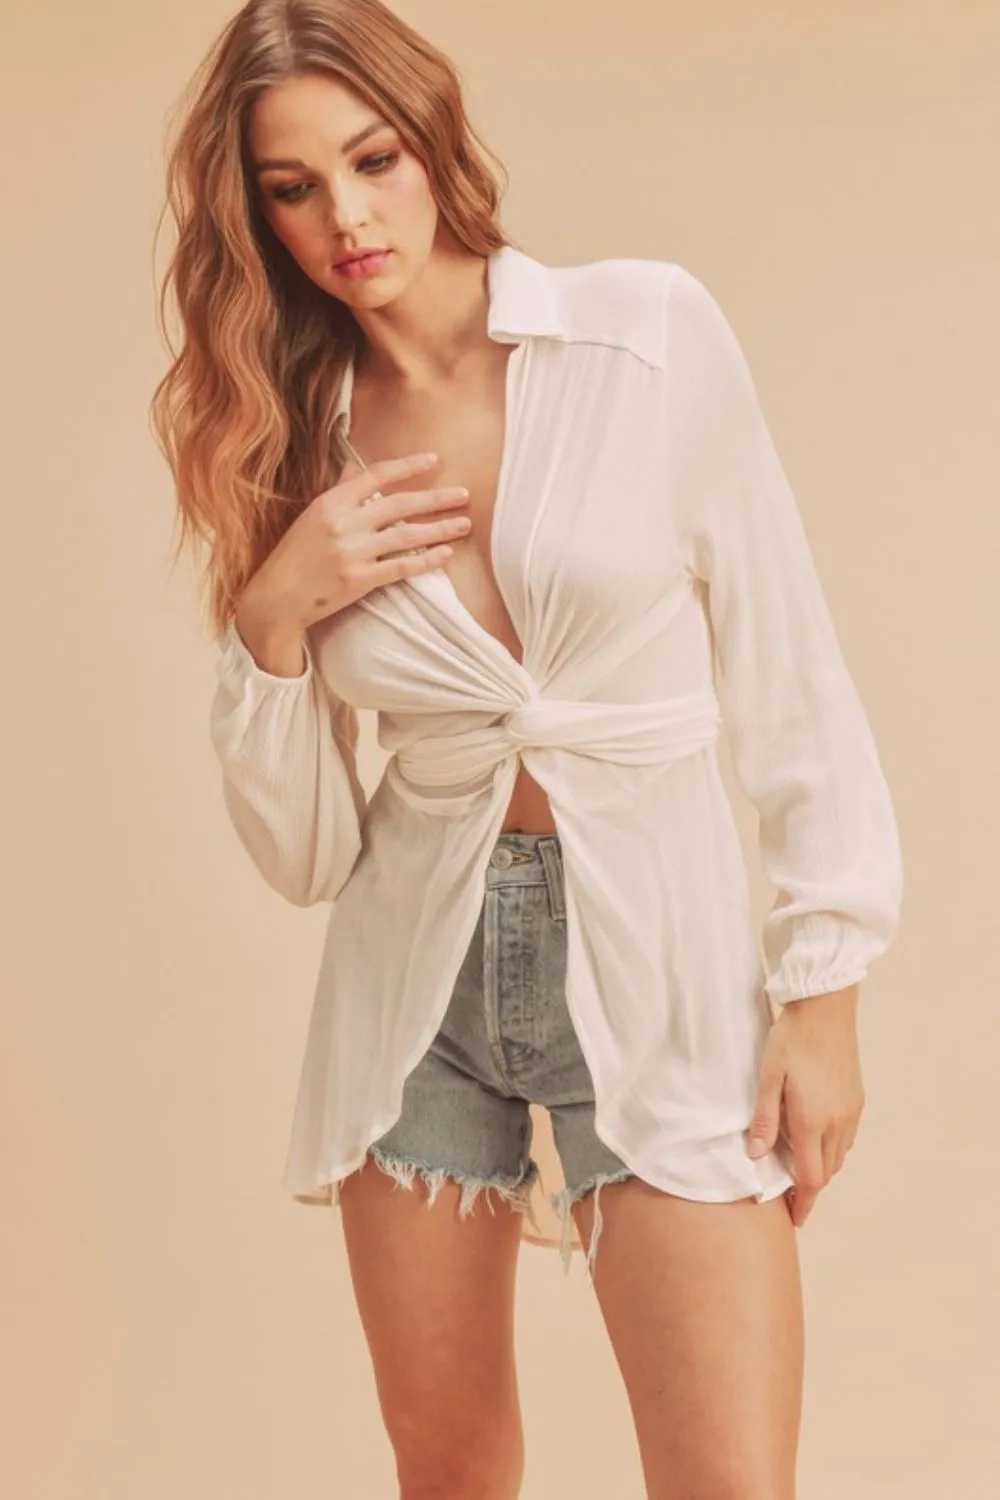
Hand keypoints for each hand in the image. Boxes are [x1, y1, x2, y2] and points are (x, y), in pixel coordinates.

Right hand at [241, 451, 471, 634]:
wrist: (277, 598)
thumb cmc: (294, 556)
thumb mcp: (311, 516)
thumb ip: (338, 491)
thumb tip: (352, 466)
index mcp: (330, 502)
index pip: (376, 475)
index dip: (408, 466)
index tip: (434, 460)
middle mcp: (343, 523)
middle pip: (399, 504)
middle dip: (436, 499)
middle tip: (463, 495)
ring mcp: (352, 552)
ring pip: (406, 536)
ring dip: (439, 529)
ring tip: (464, 524)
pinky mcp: (359, 580)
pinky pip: (401, 567)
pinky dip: (426, 560)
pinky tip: (446, 554)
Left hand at [746, 985, 864, 1226]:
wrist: (826, 1009)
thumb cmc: (791, 1039)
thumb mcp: (767, 1077)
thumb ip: (763, 1119)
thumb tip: (756, 1155)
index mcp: (812, 1121)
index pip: (811, 1178)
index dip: (803, 1203)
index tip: (795, 1218)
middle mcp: (837, 1122)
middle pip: (827, 1171)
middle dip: (810, 1188)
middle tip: (789, 1195)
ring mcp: (851, 1111)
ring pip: (839, 1156)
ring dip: (822, 1168)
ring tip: (799, 1167)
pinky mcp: (857, 1099)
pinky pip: (847, 1137)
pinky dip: (832, 1149)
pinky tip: (816, 1138)